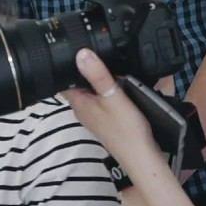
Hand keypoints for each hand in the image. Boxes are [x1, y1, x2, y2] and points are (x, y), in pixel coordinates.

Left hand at [62, 49, 154, 163]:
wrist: (141, 156)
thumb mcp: (113, 96)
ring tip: (110, 68)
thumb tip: (81, 54)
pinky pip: (102, 99)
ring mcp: (94, 115)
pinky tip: (120, 87)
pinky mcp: (106, 119)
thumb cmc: (127, 131)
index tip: (75, 49)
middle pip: (78, 83)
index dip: (68, 63)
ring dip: (99, 80)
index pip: (64, 79)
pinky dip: (108, 91)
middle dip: (86, 69)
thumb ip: (98, 75)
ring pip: (91, 91)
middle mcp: (83, 109)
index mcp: (79, 102)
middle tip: (97, 54)